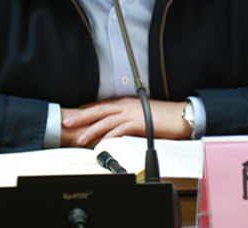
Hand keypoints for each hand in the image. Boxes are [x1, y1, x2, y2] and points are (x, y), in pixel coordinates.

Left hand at [60, 97, 190, 147]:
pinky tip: (102, 143)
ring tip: (80, 139)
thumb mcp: (140, 116)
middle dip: (81, 117)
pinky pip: (121, 130)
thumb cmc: (163, 117)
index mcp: (125, 103)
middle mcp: (126, 105)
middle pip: (99, 110)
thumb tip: (114, 130)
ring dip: (92, 130)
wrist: (181, 116)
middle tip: (67, 123)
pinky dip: (111, 137)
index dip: (85, 112)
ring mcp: (133, 113)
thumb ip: (126, 120)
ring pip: (107, 120)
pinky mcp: (140, 122)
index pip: (101, 107)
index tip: (72, 118)